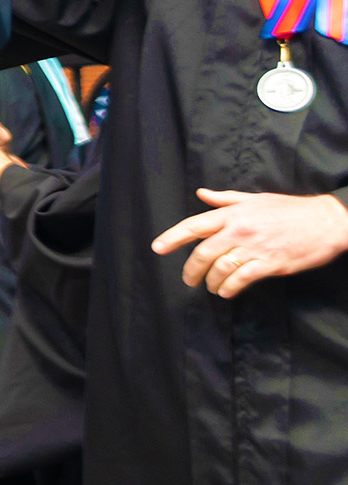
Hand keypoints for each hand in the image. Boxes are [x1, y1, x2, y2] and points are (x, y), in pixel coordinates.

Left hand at [153, 190, 347, 298]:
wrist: (326, 221)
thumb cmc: (291, 209)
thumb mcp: (256, 199)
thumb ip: (226, 199)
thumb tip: (202, 194)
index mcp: (234, 214)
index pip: (194, 225)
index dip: (172, 237)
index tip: (158, 248)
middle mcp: (239, 230)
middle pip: (203, 253)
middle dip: (191, 269)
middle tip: (188, 279)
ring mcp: (254, 248)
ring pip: (220, 269)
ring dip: (211, 282)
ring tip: (211, 286)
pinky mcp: (270, 264)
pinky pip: (241, 280)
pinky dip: (229, 288)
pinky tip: (227, 291)